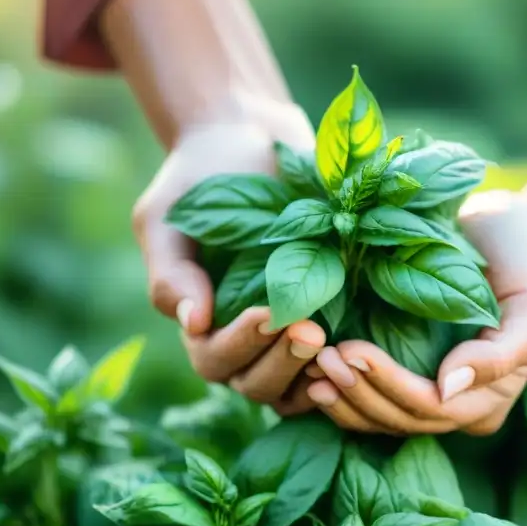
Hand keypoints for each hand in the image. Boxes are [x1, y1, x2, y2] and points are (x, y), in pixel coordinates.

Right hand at [132, 112, 326, 414]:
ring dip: (314, 376)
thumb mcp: (166, 217)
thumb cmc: (198, 175)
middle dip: (283, 364)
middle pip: (257, 385)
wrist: (247, 136)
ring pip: (295, 389)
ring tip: (338, 348)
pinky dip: (343, 369)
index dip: (241, 345)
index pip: (216, 360)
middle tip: (312, 332)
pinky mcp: (331, 318)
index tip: (268, 314)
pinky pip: (333, 367)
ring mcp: (288, 334)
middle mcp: (246, 339)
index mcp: (203, 323)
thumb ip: (172, 272)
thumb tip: (192, 323)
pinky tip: (360, 352)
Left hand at [305, 190, 526, 434]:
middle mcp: (454, 406)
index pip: (430, 409)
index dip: (388, 386)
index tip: (352, 351)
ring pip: (376, 415)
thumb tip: (448, 389)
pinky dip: (339, 386)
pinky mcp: (404, 370)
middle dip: (356, 393)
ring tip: (309, 366)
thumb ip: (501, 355)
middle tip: (319, 358)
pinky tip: (307, 369)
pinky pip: (366, 394)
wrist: (515, 233)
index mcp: (487, 400)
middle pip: (397, 418)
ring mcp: (426, 391)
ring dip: (341, 396)